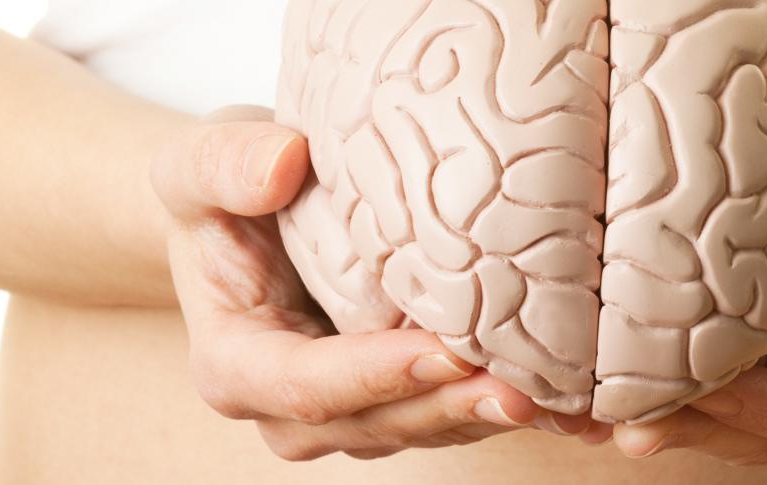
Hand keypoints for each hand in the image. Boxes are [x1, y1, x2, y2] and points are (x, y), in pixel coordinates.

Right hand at [151, 105, 591, 460]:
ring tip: (560, 396)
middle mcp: (291, 408)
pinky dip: (510, 406)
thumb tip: (280, 165)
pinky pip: (453, 413)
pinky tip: (570, 396)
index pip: (308, 385)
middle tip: (524, 390)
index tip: (443, 350)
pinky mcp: (400, 398)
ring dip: (489, 414)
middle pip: (378, 423)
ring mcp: (350, 411)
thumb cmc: (225, 186)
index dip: (378, 373)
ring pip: (425, 428)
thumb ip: (224, 163)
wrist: (252, 205)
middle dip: (450, 407)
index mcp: (236, 366)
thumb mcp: (197, 160)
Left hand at [607, 104, 766, 467]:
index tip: (716, 385)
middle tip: (614, 413)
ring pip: (713, 422)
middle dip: (689, 427)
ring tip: (572, 405)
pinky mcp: (743, 359)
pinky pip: (688, 384)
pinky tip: (568, 378)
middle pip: (758, 437)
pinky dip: (630, 384)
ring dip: (644, 416)